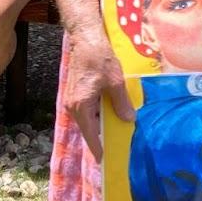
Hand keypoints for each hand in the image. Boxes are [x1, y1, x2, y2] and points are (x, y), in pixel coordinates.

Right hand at [63, 27, 132, 160]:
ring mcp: (72, 101)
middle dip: (101, 139)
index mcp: (81, 105)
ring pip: (88, 120)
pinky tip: (110, 116)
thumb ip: (122, 102)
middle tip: (116, 149)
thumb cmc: (99, 58)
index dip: (98, 148)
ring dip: (100, 127)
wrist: (85, 40)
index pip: (90, 134)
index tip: (105, 161)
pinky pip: (87, 112)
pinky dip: (97, 116)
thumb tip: (129, 120)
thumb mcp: (116, 81)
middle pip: (88, 129)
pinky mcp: (76, 95)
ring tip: (115, 135)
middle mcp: (73, 106)